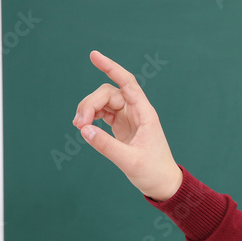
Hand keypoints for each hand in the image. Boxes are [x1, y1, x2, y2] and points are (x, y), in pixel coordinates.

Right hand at [73, 50, 182, 201]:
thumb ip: (106, 146)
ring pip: (103, 103)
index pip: (127, 83)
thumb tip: (84, 130)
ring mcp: (128, 118)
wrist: (163, 185)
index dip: (111, 68)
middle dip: (90, 104)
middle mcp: (136, 111)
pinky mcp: (121, 127)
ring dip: (88, 111)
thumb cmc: (153, 172)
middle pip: (108, 94)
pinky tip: (83, 127)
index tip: (94, 56)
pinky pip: (102, 114)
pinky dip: (91, 118)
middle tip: (79, 124)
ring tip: (79, 127)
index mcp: (145, 114)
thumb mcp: (129, 161)